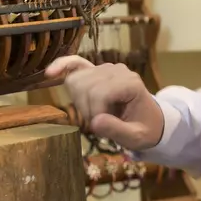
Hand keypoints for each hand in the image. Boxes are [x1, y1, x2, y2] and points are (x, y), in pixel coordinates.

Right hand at [45, 55, 164, 150]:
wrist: (150, 120)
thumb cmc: (144, 129)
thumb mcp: (136, 137)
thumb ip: (117, 130)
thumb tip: (94, 122)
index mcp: (131, 83)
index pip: (99, 93)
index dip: (94, 113)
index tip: (102, 128)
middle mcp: (117, 70)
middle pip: (84, 85)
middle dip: (86, 108)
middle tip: (98, 122)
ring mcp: (106, 68)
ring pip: (76, 79)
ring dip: (78, 100)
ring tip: (92, 112)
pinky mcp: (96, 70)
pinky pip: (76, 63)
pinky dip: (62, 66)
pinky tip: (50, 73)